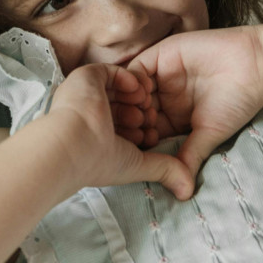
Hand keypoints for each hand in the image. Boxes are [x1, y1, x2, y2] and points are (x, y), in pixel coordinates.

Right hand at [44, 64, 195, 199]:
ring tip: (147, 103)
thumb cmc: (98, 159)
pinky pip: (111, 72)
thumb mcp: (136, 164)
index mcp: (96, 136)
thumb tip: (188, 190)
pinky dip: (128, 78)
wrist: (74, 142)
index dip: (142, 130)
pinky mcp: (86, 78)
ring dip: (137, 95)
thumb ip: (164, 169)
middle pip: (123, 107)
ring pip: (118, 89)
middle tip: (151, 118)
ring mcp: (87, 96)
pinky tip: (138, 91)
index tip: (151, 136)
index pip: (124, 127)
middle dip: (142, 112)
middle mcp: (89, 115)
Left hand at [128, 26, 262, 174]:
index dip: (138, 141)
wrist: (253, 65)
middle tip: (135, 132)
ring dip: (130, 103)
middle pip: (132, 111)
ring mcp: (160, 76)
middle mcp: (162, 96)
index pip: (144, 131)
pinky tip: (145, 94)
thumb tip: (182, 193)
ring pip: (130, 92)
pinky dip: (134, 81)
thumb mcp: (209, 134)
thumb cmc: (236, 102)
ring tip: (142, 115)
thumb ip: (189, 156)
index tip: (139, 153)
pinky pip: (137, 69)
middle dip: (129, 123)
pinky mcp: (161, 55)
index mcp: (172, 117)